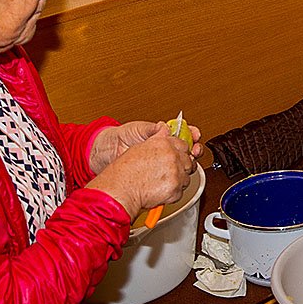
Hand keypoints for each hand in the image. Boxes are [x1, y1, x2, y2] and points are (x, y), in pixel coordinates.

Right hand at [85, 128, 197, 220]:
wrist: (121, 188)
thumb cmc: (125, 170)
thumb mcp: (140, 146)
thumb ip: (157, 139)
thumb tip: (165, 132)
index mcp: (164, 143)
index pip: (183, 145)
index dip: (180, 152)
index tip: (177, 157)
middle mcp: (172, 155)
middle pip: (188, 160)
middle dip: (181, 167)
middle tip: (169, 172)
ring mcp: (175, 172)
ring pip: (186, 177)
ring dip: (178, 180)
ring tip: (162, 183)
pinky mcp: (176, 188)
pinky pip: (181, 191)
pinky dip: (173, 193)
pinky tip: (161, 190)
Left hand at [89, 120, 203, 173]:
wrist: (107, 152)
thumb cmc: (121, 137)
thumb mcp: (138, 129)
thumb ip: (153, 129)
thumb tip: (165, 127)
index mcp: (163, 136)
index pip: (184, 135)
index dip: (192, 135)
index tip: (195, 136)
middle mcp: (164, 150)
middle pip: (186, 151)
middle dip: (194, 150)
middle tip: (195, 150)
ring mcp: (160, 163)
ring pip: (181, 165)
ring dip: (187, 164)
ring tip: (188, 162)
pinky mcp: (155, 175)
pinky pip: (170, 177)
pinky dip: (176, 177)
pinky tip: (177, 174)